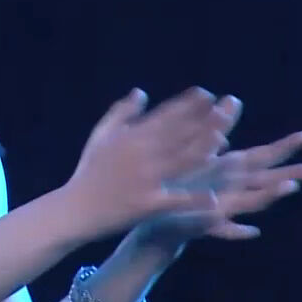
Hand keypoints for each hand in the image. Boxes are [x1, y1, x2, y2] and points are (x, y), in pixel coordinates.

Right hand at [58, 87, 232, 240]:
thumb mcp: (100, 136)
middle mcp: (139, 154)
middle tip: (227, 110)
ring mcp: (144, 180)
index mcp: (130, 137)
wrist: (75, 209)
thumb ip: (122, 112)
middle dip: (202, 121)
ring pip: (179, 162)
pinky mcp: (146, 205)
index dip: (186, 104)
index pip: (163, 116)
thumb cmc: (89, 171)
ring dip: (202, 150)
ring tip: (223, 139)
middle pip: (177, 135)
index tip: (206, 93)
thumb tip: (142, 92)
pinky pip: (174, 200)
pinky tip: (213, 196)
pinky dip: (193, 199)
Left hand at [130, 96, 301, 250]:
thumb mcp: (201, 148)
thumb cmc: (183, 179)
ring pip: (253, 202)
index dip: (286, 146)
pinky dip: (238, 231)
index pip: (265, 155)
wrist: (162, 214)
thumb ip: (219, 125)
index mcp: (234, 169)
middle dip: (293, 173)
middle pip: (268, 179)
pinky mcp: (209, 224)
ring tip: (289, 188)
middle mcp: (235, 188)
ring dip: (271, 195)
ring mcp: (226, 207)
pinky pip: (225, 229)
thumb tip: (232, 98)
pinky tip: (253, 231)